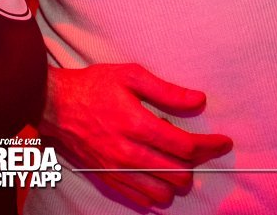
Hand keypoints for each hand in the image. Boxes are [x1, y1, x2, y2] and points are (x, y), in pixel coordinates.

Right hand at [39, 64, 231, 208]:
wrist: (54, 105)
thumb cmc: (92, 86)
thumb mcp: (130, 76)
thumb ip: (166, 90)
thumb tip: (198, 100)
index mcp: (136, 124)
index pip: (185, 146)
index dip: (210, 146)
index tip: (222, 142)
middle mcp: (128, 153)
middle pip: (178, 174)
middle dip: (197, 165)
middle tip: (199, 151)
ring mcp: (117, 170)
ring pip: (162, 192)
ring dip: (177, 181)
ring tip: (176, 162)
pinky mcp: (108, 179)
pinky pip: (141, 200)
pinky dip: (157, 193)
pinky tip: (158, 176)